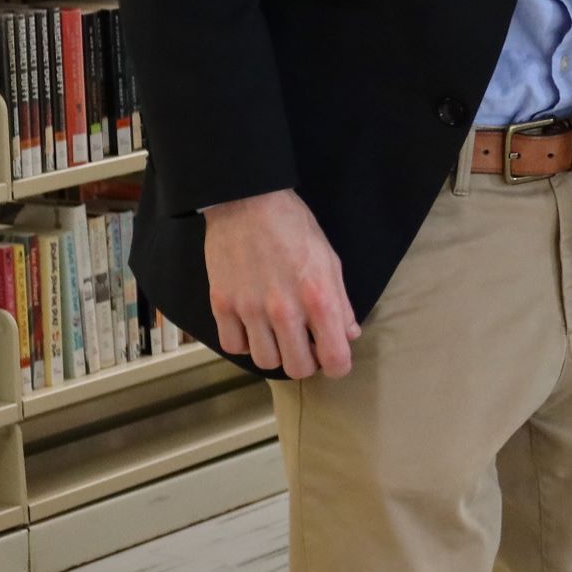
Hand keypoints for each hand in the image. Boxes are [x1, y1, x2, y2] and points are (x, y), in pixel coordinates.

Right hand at [203, 188, 359, 379]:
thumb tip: (349, 334)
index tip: (333, 358)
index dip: (338, 365)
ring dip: (275, 352)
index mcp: (319, 299)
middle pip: (297, 369)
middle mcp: (284, 310)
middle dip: (306, 362)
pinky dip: (244, 342)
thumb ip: (341, 302)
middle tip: (305, 345)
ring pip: (265, 361)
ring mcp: (250, 309)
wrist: (246, 201)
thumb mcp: (330, 260)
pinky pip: (233, 346)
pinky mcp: (222, 304)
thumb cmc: (294, 227)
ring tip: (277, 334)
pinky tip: (252, 326)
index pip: (335, 359)